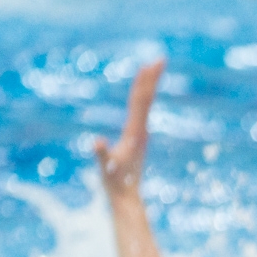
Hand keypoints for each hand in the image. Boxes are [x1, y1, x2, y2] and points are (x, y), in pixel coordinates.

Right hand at [94, 60, 164, 198]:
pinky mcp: (138, 139)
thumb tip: (96, 142)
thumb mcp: (104, 168)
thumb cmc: (115, 183)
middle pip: (146, 99)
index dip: (144, 83)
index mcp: (134, 133)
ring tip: (152, 69)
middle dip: (151, 78)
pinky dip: (142, 99)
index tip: (150, 65)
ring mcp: (141, 135)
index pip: (140, 102)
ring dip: (148, 86)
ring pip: (145, 104)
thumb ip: (101, 154)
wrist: (127, 198)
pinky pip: (141, 112)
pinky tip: (142, 95)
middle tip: (160, 58)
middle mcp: (141, 131)